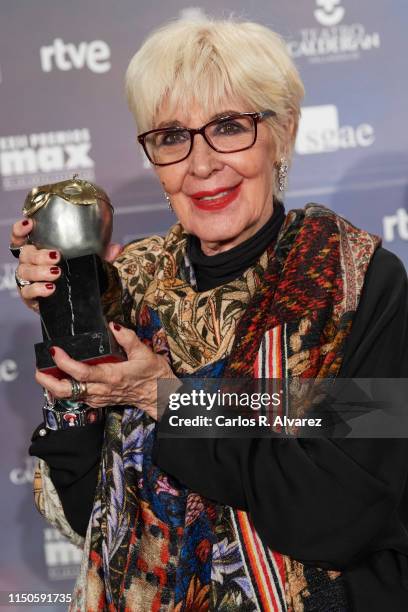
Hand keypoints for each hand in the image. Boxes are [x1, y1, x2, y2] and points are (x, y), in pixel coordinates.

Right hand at [10, 217, 122, 312]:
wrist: (73, 304)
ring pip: (25, 271)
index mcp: (39, 250)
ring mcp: (27, 281)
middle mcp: (29, 263)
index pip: (21, 236)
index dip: (21, 229)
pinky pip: (27, 292)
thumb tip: (117, 247)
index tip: (30, 224)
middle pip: (25, 254)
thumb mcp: (89, 264)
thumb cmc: (76, 277)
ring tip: (56, 272)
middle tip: (57, 256)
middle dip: (40, 254)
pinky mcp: (29, 298)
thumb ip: (102, 255)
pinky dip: (38, 289)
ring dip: (40, 271)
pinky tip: (50, 288)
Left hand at [35, 322, 177, 419]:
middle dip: (48, 382)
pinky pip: (78, 397)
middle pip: (67, 391)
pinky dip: (65, 390)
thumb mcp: (144, 352)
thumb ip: (128, 338)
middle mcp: (102, 390)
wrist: (160, 396)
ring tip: (45, 372)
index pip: (81, 372)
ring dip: (54, 386)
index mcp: (112, 376)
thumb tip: (113, 325)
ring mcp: (100, 397)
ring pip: (69, 396)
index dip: (64, 363)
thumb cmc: (154, 375)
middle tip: (38, 369)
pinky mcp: (100, 401)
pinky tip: (61, 379)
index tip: (55, 351)